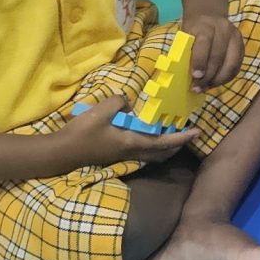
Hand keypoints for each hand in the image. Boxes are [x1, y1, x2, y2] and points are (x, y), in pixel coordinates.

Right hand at [59, 92, 197, 167]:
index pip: (163, 143)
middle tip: (187, 135)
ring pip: (152, 155)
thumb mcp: (100, 112)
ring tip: (171, 135)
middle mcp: (131, 153)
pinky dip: (151, 147)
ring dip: (165, 148)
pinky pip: (141, 153)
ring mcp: (123, 157)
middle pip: (161, 154)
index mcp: (131, 143)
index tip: (197, 132)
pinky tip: (147, 136)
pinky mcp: (114, 156)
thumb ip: (118, 102)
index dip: (182, 138)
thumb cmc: (82, 133)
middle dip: (177, 146)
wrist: (62, 153)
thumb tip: (127, 102)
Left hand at [179, 12, 243, 88]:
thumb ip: (185, 51)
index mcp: (206, 25)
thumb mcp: (185, 34)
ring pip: (231, 64)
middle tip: (198, 88)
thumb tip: (182, 73)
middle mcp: (223, 29)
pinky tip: (216, 82)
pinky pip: (236, 67)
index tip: (195, 76)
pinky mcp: (242, 46)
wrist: (209, 14)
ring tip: (207, 87)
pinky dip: (226, 78)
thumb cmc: (194, 29)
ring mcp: (236, 37)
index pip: (204, 44)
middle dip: (208, 76)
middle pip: (219, 57)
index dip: (200, 61)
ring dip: (218, 80)